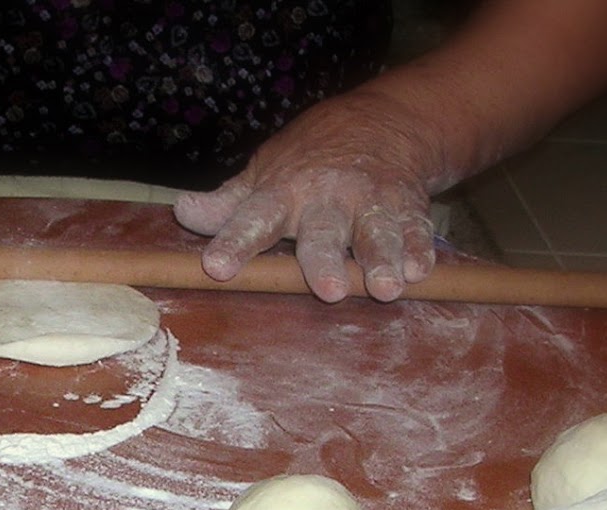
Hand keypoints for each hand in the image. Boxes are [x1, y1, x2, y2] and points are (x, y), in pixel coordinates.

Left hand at [173, 89, 442, 302]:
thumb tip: (184, 212)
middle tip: (330, 289)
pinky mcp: (408, 208)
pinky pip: (415, 230)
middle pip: (324, 233)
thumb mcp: (266, 175)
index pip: (254, 219)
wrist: (384, 122)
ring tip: (386, 288)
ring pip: (376, 234)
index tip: (217, 267)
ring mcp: (371, 203)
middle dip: (326, 259)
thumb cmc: (311, 161)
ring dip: (381, 259)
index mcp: (284, 193)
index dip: (235, 242)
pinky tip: (421, 272)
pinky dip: (420, 249)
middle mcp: (327, 199)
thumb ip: (230, 204)